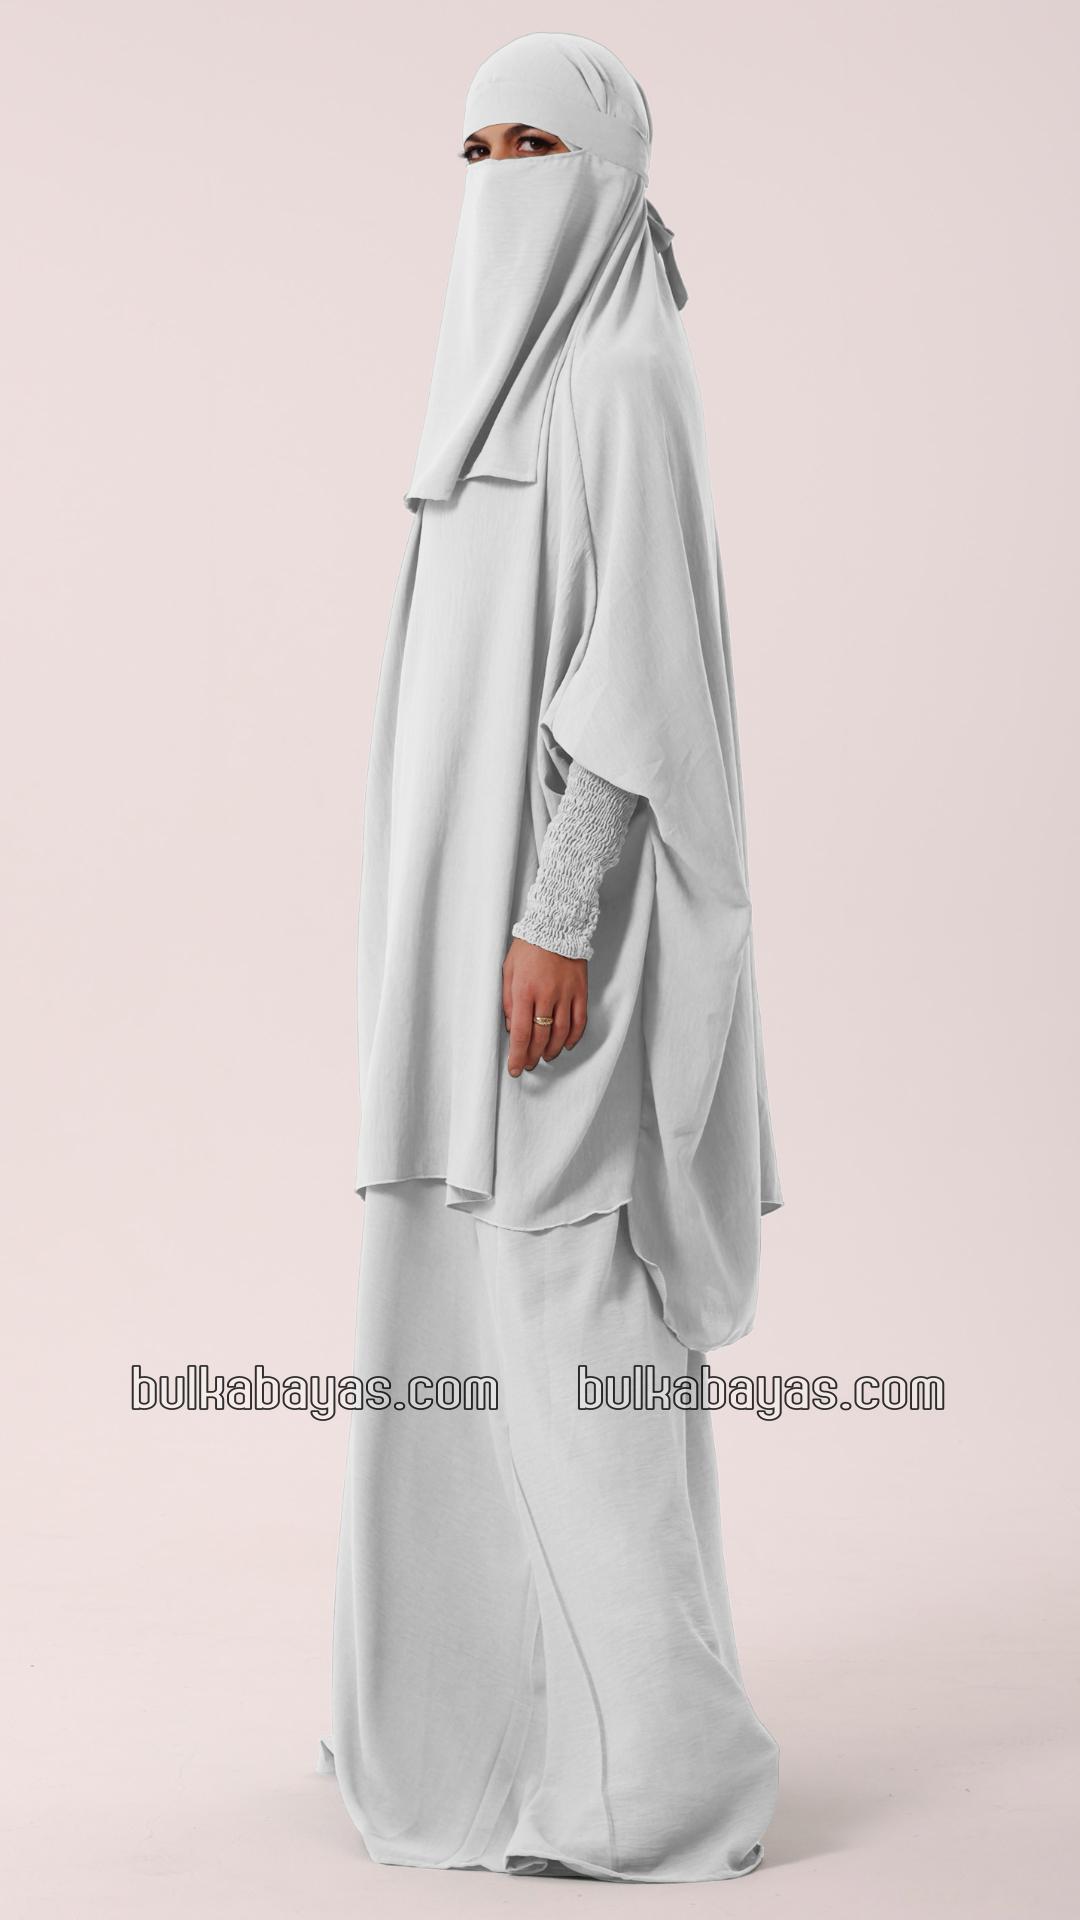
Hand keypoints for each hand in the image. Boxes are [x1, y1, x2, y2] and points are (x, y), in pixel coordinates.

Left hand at [502, 937, 587, 1075]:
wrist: (556, 926)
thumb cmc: (528, 947)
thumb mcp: (508, 970)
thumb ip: (508, 1001)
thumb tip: (512, 1027)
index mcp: (524, 990)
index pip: (521, 1032)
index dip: (517, 1055)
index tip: (515, 1068)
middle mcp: (546, 995)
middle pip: (541, 1037)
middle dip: (533, 1056)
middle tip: (528, 1065)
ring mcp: (566, 994)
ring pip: (561, 1033)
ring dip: (552, 1050)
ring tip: (544, 1057)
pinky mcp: (581, 991)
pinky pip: (579, 1021)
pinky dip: (573, 1037)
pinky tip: (566, 1045)